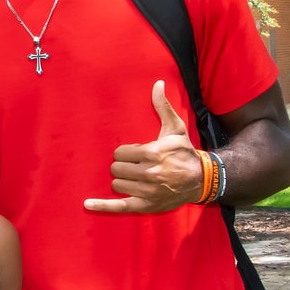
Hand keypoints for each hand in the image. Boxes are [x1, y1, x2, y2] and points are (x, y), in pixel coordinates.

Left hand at [84, 80, 202, 213]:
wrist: (201, 179)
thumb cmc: (185, 152)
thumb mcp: (175, 128)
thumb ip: (163, 107)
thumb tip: (157, 83)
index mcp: (152, 153)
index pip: (120, 153)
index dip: (126, 152)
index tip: (137, 153)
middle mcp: (149, 173)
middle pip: (116, 168)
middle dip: (123, 166)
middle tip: (136, 165)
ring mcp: (147, 191)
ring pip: (116, 184)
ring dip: (123, 180)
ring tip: (137, 178)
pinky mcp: (146, 205)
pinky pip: (119, 206)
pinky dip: (102, 206)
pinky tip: (87, 204)